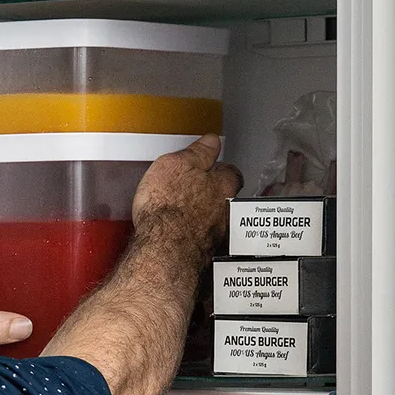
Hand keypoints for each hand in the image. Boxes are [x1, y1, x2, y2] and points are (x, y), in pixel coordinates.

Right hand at [131, 134, 243, 253]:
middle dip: (212, 193)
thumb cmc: (169, 206)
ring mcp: (216, 233)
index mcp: (223, 184)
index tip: (208, 165)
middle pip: (225, 196)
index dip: (218, 167)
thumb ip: (198, 152)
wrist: (164, 247)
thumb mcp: (177, 164)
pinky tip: (177, 233)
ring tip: (182, 213)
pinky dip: (193, 234)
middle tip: (192, 189)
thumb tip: (211, 141)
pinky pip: (201, 238)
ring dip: (203, 215)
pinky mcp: (203, 252)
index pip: (230, 170)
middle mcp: (226, 209)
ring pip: (214, 218)